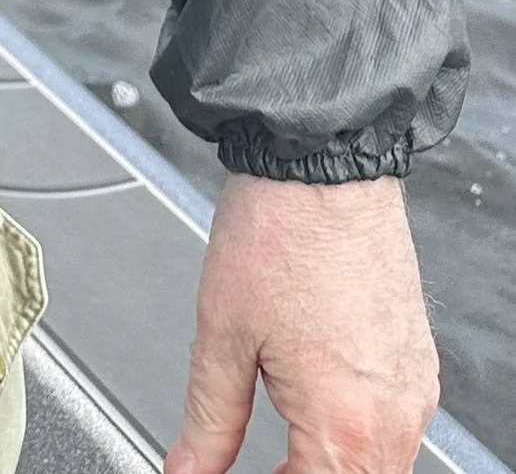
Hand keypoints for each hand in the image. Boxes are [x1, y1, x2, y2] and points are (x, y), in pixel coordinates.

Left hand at [166, 174, 436, 473]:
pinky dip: (359, 435)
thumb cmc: (279, 233)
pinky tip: (319, 409)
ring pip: (381, 464)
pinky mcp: (418, 362)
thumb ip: (209, 419)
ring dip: (333, 462)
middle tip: (258, 461)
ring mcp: (413, 390)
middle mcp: (393, 416)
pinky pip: (397, 428)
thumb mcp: (221, 334)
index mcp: (342, 423)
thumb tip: (188, 468)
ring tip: (283, 447)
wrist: (322, 165)